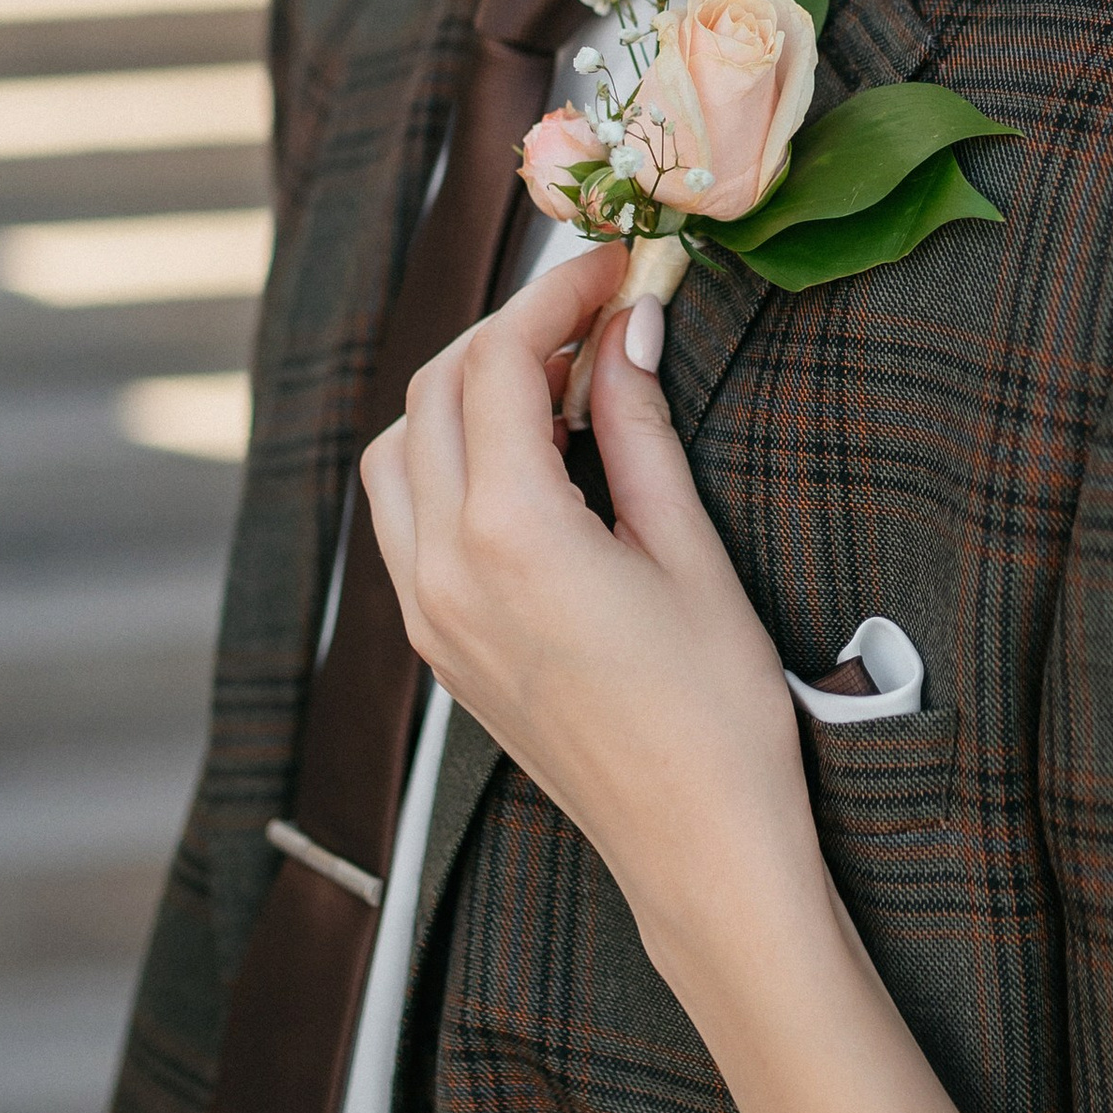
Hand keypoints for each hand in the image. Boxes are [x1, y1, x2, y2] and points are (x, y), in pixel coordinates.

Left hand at [360, 261, 829, 979]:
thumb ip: (639, 426)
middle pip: (432, 391)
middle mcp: (442, 567)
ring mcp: (426, 612)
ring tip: (559, 384)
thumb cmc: (716, 709)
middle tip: (598, 312)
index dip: (554, 294)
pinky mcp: (435, 643)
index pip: (496, 361)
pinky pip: (403, 518)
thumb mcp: (688, 549)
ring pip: (396, 451)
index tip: (616, 264)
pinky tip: (527, 460)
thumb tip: (627, 326)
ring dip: (461, 393)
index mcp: (509, 534)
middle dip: (509, 332)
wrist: (695, 848)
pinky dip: (444, 459)